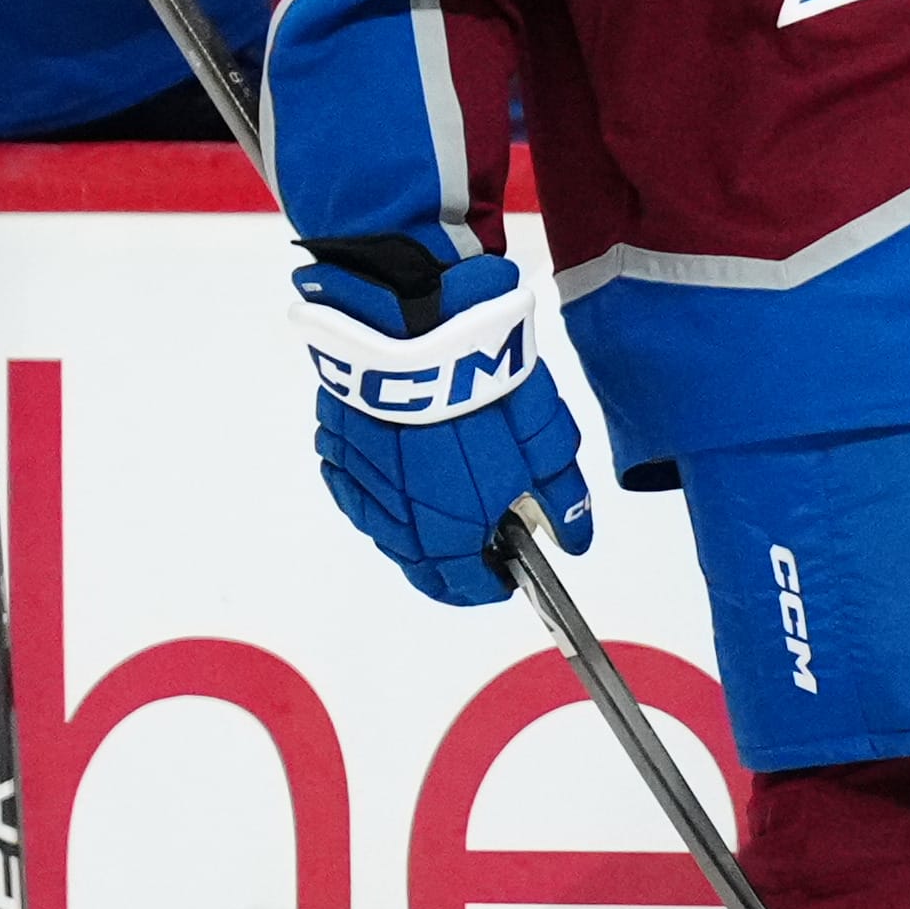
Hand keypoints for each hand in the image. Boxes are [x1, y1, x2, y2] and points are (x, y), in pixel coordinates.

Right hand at [297, 249, 595, 607]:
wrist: (415, 321)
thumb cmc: (484, 382)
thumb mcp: (545, 441)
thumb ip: (561, 498)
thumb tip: (574, 540)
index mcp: (449, 532)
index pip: (466, 587)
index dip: (491, 582)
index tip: (505, 568)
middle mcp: (396, 521)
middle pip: (421, 566)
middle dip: (452, 560)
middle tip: (478, 535)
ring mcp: (360, 484)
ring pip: (386, 528)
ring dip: (415, 525)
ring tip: (445, 493)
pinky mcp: (335, 447)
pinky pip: (359, 485)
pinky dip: (382, 488)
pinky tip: (404, 462)